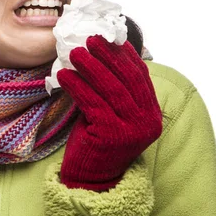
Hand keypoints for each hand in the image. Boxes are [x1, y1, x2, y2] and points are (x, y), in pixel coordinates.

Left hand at [57, 35, 161, 190]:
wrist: (90, 178)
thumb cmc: (97, 140)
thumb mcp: (110, 112)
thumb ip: (112, 89)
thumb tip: (98, 53)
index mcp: (151, 113)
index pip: (140, 76)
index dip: (124, 54)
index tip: (108, 37)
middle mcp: (148, 121)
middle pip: (127, 79)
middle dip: (107, 55)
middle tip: (89, 39)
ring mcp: (132, 130)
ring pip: (111, 89)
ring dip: (90, 67)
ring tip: (73, 53)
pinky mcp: (112, 135)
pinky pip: (92, 102)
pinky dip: (76, 85)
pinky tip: (64, 75)